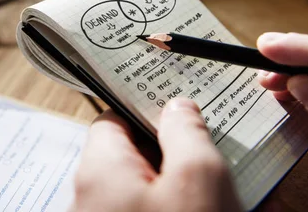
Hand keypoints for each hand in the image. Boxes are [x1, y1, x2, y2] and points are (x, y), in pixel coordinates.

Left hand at [71, 99, 241, 211]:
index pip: (113, 118)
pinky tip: (207, 207)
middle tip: (208, 146)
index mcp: (99, 171)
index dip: (146, 107)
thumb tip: (177, 108)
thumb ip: (187, 133)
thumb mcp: (200, 180)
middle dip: (169, 147)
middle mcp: (90, 198)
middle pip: (130, 154)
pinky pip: (146, 207)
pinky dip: (173, 202)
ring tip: (217, 184)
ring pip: (143, 186)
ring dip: (177, 180)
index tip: (178, 106)